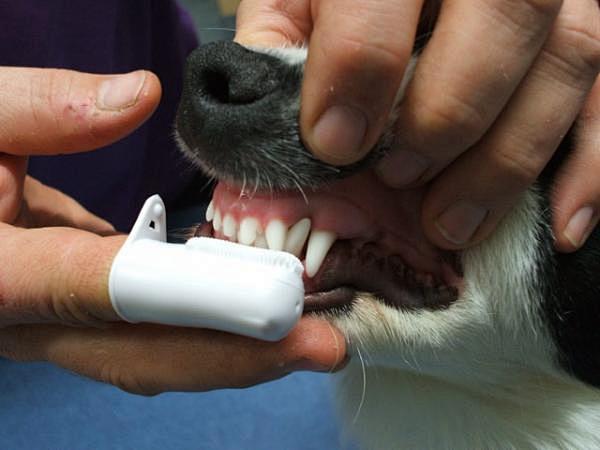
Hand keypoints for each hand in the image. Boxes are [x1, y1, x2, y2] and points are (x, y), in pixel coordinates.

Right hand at [0, 66, 344, 394]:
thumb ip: (40, 107)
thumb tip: (136, 97)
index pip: (104, 289)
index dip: (193, 298)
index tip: (272, 301)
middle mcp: (29, 319)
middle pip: (143, 350)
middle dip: (237, 353)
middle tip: (320, 344)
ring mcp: (57, 326)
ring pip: (150, 355)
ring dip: (231, 352)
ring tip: (303, 339)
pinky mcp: (80, 317)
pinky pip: (148, 337)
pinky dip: (205, 331)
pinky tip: (255, 316)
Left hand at [235, 0, 599, 249]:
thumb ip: (280, 38)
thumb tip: (273, 118)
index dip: (360, 70)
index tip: (335, 144)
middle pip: (505, 16)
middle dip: (448, 114)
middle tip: (401, 178)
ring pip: (566, 62)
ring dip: (509, 158)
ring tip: (452, 224)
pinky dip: (592, 169)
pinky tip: (562, 224)